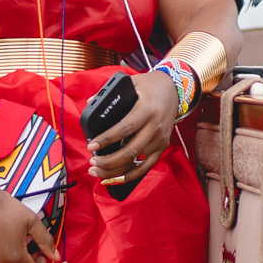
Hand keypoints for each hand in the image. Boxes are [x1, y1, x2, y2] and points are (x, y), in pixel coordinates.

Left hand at [89, 69, 182, 191]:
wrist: (173, 90)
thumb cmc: (149, 86)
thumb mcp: (131, 83)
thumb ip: (110, 93)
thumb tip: (89, 104)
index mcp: (146, 110)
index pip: (125, 128)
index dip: (107, 139)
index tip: (91, 146)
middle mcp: (155, 127)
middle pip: (130, 150)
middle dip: (109, 161)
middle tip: (92, 163)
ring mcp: (160, 139)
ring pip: (136, 161)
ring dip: (115, 170)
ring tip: (97, 172)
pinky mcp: (162, 147)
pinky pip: (146, 166)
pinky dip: (130, 176)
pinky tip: (115, 179)